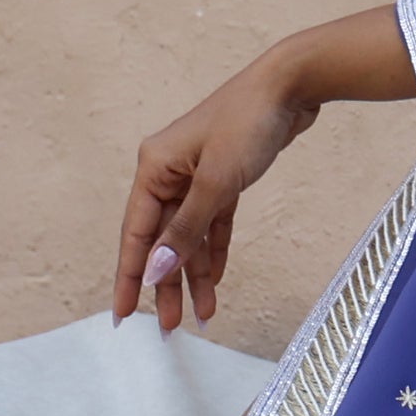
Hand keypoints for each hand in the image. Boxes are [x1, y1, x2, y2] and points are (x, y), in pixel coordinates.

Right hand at [112, 53, 315, 331]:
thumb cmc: (248, 123)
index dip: (129, 277)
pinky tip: (215, 280)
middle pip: (163, 240)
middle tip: (170, 328)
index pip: (136, 235)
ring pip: (189, 235)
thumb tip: (158, 269)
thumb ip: (187, 228)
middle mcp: (169, 173)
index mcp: (154, 169)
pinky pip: (213, 222)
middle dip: (167, 284)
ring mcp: (196, 175)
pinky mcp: (223, 177)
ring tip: (202, 315)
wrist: (292, 87)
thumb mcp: (217, 181)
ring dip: (196, 273)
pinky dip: (214, 249)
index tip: (124, 315)